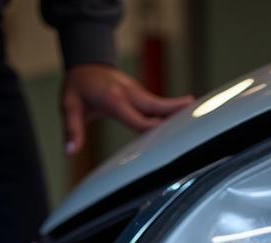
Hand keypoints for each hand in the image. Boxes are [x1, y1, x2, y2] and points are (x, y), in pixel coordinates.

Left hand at [61, 64, 191, 154]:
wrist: (85, 63)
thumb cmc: (78, 86)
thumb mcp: (69, 106)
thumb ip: (72, 129)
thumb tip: (70, 151)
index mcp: (114, 100)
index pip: (138, 118)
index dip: (153, 128)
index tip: (168, 137)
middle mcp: (129, 94)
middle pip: (157, 106)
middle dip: (175, 111)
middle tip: (196, 114)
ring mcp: (137, 92)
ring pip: (161, 105)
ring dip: (179, 110)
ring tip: (201, 116)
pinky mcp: (141, 95)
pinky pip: (158, 105)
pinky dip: (172, 110)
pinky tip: (186, 117)